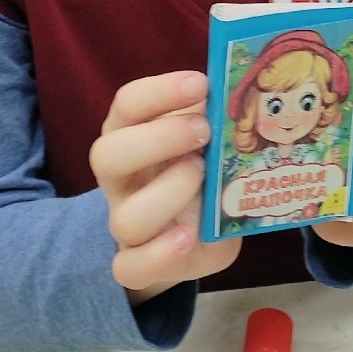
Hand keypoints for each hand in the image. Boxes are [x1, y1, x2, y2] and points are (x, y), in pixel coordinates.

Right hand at [90, 72, 239, 301]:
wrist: (194, 232)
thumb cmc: (200, 169)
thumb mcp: (208, 138)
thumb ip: (217, 114)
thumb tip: (246, 85)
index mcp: (131, 135)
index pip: (127, 105)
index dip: (159, 92)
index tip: (201, 83)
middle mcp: (121, 179)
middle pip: (106, 156)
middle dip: (158, 139)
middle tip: (203, 131)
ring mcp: (126, 223)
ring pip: (125, 217)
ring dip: (169, 193)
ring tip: (204, 177)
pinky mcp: (140, 263)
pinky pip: (129, 268)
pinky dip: (159, 253)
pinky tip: (190, 235)